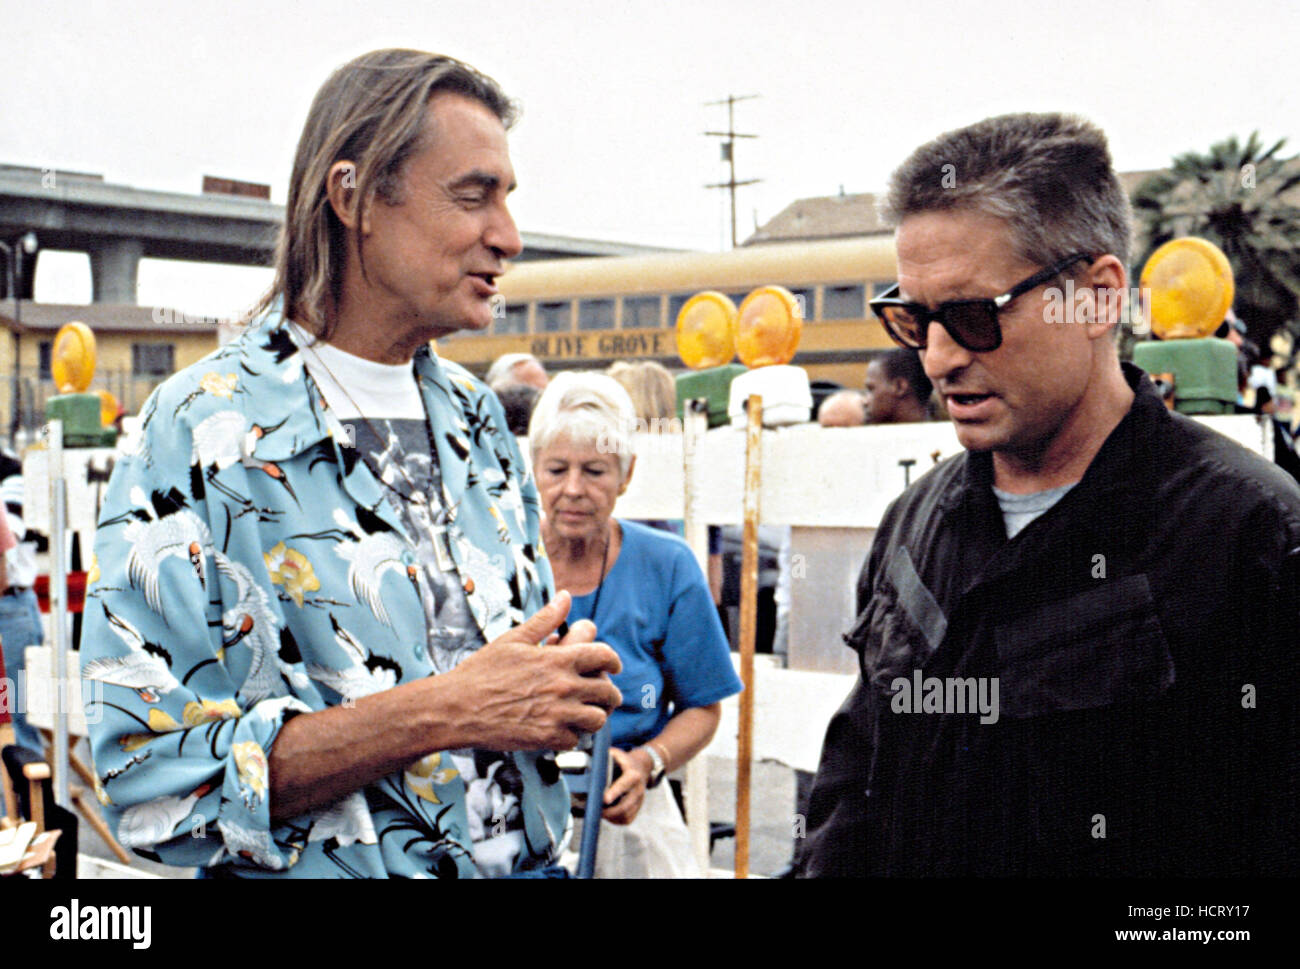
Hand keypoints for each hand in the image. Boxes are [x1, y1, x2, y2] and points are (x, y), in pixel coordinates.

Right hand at [444, 591, 621, 751]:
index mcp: (559, 660)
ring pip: (598, 719)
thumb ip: (545, 619)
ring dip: (594, 715)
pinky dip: (572, 735)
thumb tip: (566, 596)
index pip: (605, 657)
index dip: (613, 661)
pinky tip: (560, 727)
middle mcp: (564, 687)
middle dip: (609, 693)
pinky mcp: (547, 739)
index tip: (612, 667)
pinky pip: (576, 740)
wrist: (457, 708)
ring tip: (584, 713)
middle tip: (601, 695)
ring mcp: (557, 715)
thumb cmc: (482, 671)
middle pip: (608, 692)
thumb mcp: (514, 639)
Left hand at [601, 746, 651, 824]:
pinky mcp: (637, 808)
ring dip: (611, 817)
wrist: (641, 767)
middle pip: (625, 805)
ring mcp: (639, 800)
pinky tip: (606, 814)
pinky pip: (627, 819)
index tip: (605, 799)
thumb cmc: (624, 762)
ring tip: (598, 812)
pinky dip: (615, 820)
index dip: (615, 792)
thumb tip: (589, 763)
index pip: (624, 785)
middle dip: (609, 811)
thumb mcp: (616, 754)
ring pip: (626, 815)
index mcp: (633, 775)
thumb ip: (605, 756)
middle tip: (594, 810)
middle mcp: (638, 789)